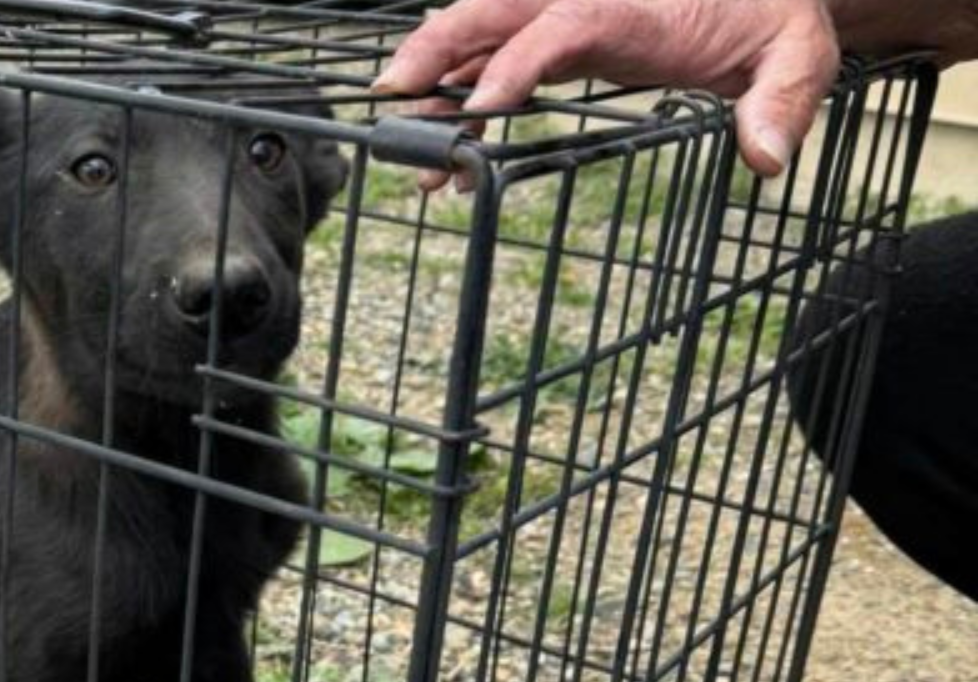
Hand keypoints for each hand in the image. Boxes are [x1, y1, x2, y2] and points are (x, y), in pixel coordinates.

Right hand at [374, 0, 842, 175]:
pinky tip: (435, 135)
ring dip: (432, 71)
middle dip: (437, 48)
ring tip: (393, 121)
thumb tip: (765, 157)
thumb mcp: (799, 55)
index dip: (514, 65)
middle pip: (493, 8)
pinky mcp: (557, 37)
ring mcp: (564, 14)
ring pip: (480, 30)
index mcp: (631, 2)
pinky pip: (492, 57)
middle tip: (392, 93)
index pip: (558, 25)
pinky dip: (457, 90)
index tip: (478, 111)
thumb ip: (781, 100)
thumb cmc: (772, 17)